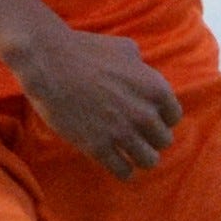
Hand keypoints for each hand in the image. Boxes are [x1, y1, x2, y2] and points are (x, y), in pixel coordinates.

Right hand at [6, 21, 180, 178]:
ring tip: (127, 154)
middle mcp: (144, 113)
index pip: (173, 117)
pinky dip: (122, 170)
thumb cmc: (83, 50)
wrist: (47, 61)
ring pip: (148, 161)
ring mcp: (122, 132)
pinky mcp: (98, 147)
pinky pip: (123, 172)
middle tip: (134, 136)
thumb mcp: (124, 49)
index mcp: (155, 88)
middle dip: (149, 139)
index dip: (160, 119)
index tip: (146, 121)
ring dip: (138, 158)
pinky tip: (113, 162)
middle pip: (163, 141)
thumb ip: (140, 66)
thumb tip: (143, 72)